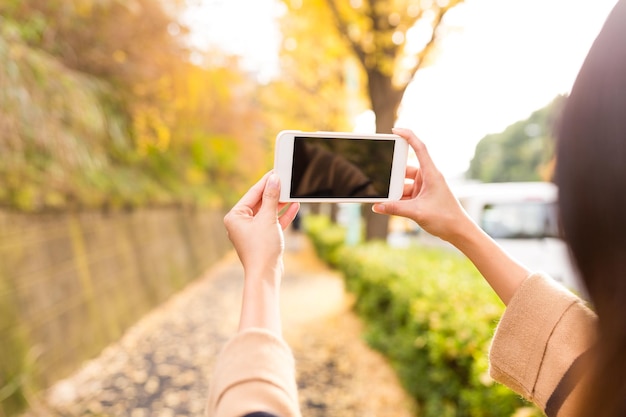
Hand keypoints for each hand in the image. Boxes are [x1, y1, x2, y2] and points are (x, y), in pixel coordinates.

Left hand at [224, 172, 299, 279]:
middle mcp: (240, 223)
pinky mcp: (262, 238)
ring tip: (292, 192)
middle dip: (274, 192)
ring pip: (267, 212)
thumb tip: (274, 180)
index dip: (265, 182)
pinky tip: (294, 206)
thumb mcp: (267, 218)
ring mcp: (251, 231)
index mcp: (235, 216)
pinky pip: (272, 222)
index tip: (276, 172)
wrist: (265, 274)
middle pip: (260, 202)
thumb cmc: (261, 248)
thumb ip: (271, 197)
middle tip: (285, 180)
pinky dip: (282, 215)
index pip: (252, 194)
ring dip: (280, 203)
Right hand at [372, 128, 472, 243]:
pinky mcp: (423, 196)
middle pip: (406, 169)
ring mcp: (425, 187)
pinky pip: (406, 194)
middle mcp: (428, 177)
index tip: (395, 130)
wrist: (458, 231)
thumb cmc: (445, 218)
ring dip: (395, 192)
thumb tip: (377, 206)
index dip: (408, 136)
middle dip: (393, 177)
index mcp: (432, 174)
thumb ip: (395, 209)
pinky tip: (389, 206)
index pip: (420, 148)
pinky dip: (398, 199)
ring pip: (404, 184)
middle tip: (382, 183)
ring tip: (384, 200)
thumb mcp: (417, 212)